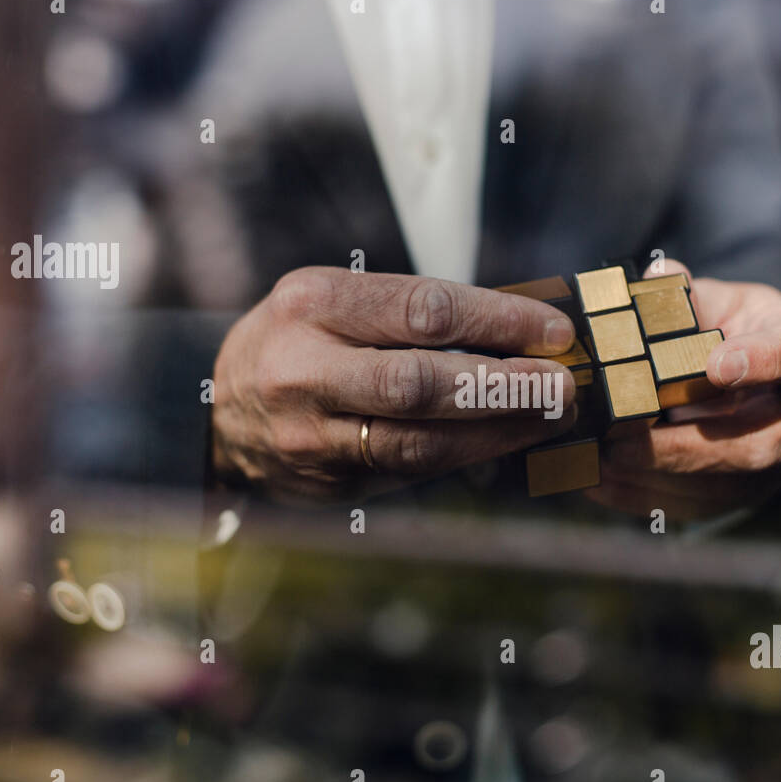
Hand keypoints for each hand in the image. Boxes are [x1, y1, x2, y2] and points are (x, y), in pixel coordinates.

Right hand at [211, 266, 578, 501]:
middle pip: (420, 382)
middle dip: (505, 386)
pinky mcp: (326, 482)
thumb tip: (521, 328)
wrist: (215, 411)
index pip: (422, 310)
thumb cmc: (300, 339)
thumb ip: (411, 312)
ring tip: (553, 416)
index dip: (498, 321)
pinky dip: (468, 455)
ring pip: (419, 441)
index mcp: (312, 304)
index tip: (555, 329)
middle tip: (566, 384)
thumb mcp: (333, 299)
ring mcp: (309, 435)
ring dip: (499, 430)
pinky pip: (409, 472)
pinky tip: (510, 441)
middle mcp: (304, 370)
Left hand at [587, 259, 780, 519]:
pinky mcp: (758, 490)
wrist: (762, 365)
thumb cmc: (737, 325)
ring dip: (659, 479)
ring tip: (601, 466)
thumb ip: (687, 293)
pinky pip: (708, 506)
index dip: (759, 362)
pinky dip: (650, 498)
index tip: (717, 366)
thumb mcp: (720, 297)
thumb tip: (657, 276)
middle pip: (759, 442)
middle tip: (622, 443)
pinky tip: (603, 486)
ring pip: (732, 485)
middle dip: (685, 449)